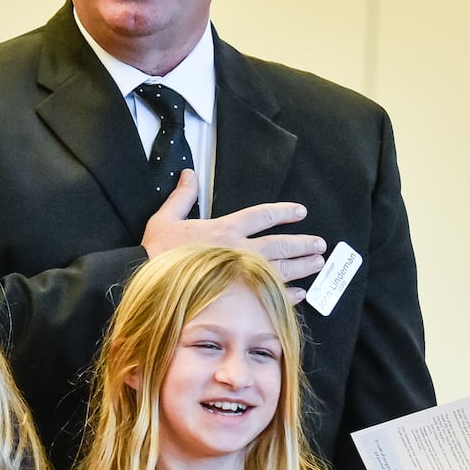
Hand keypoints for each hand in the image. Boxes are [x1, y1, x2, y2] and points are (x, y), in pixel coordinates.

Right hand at [141, 170, 325, 302]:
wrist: (148, 280)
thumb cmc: (156, 251)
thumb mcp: (165, 217)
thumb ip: (182, 196)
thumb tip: (189, 173)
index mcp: (224, 228)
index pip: (261, 216)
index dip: (283, 212)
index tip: (300, 212)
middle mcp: (238, 249)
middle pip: (279, 244)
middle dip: (302, 243)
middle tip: (321, 244)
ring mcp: (239, 274)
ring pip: (280, 268)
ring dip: (302, 266)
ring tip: (318, 263)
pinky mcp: (236, 296)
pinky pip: (269, 294)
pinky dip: (287, 294)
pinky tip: (300, 293)